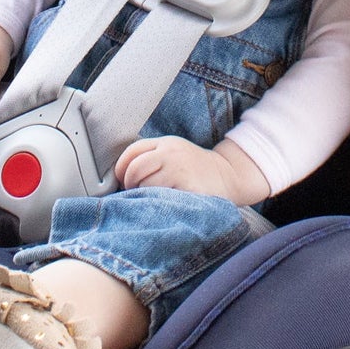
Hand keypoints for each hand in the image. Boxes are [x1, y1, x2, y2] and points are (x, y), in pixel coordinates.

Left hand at [114, 137, 269, 204]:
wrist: (228, 176)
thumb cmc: (195, 170)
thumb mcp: (175, 154)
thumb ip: (153, 157)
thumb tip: (121, 175)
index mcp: (166, 143)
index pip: (132, 151)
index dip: (120, 168)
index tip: (121, 181)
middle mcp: (171, 152)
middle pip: (135, 167)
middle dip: (129, 184)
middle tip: (135, 194)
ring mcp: (179, 169)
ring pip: (145, 184)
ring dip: (143, 196)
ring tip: (152, 200)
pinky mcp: (187, 186)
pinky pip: (161, 197)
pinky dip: (156, 203)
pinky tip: (163, 205)